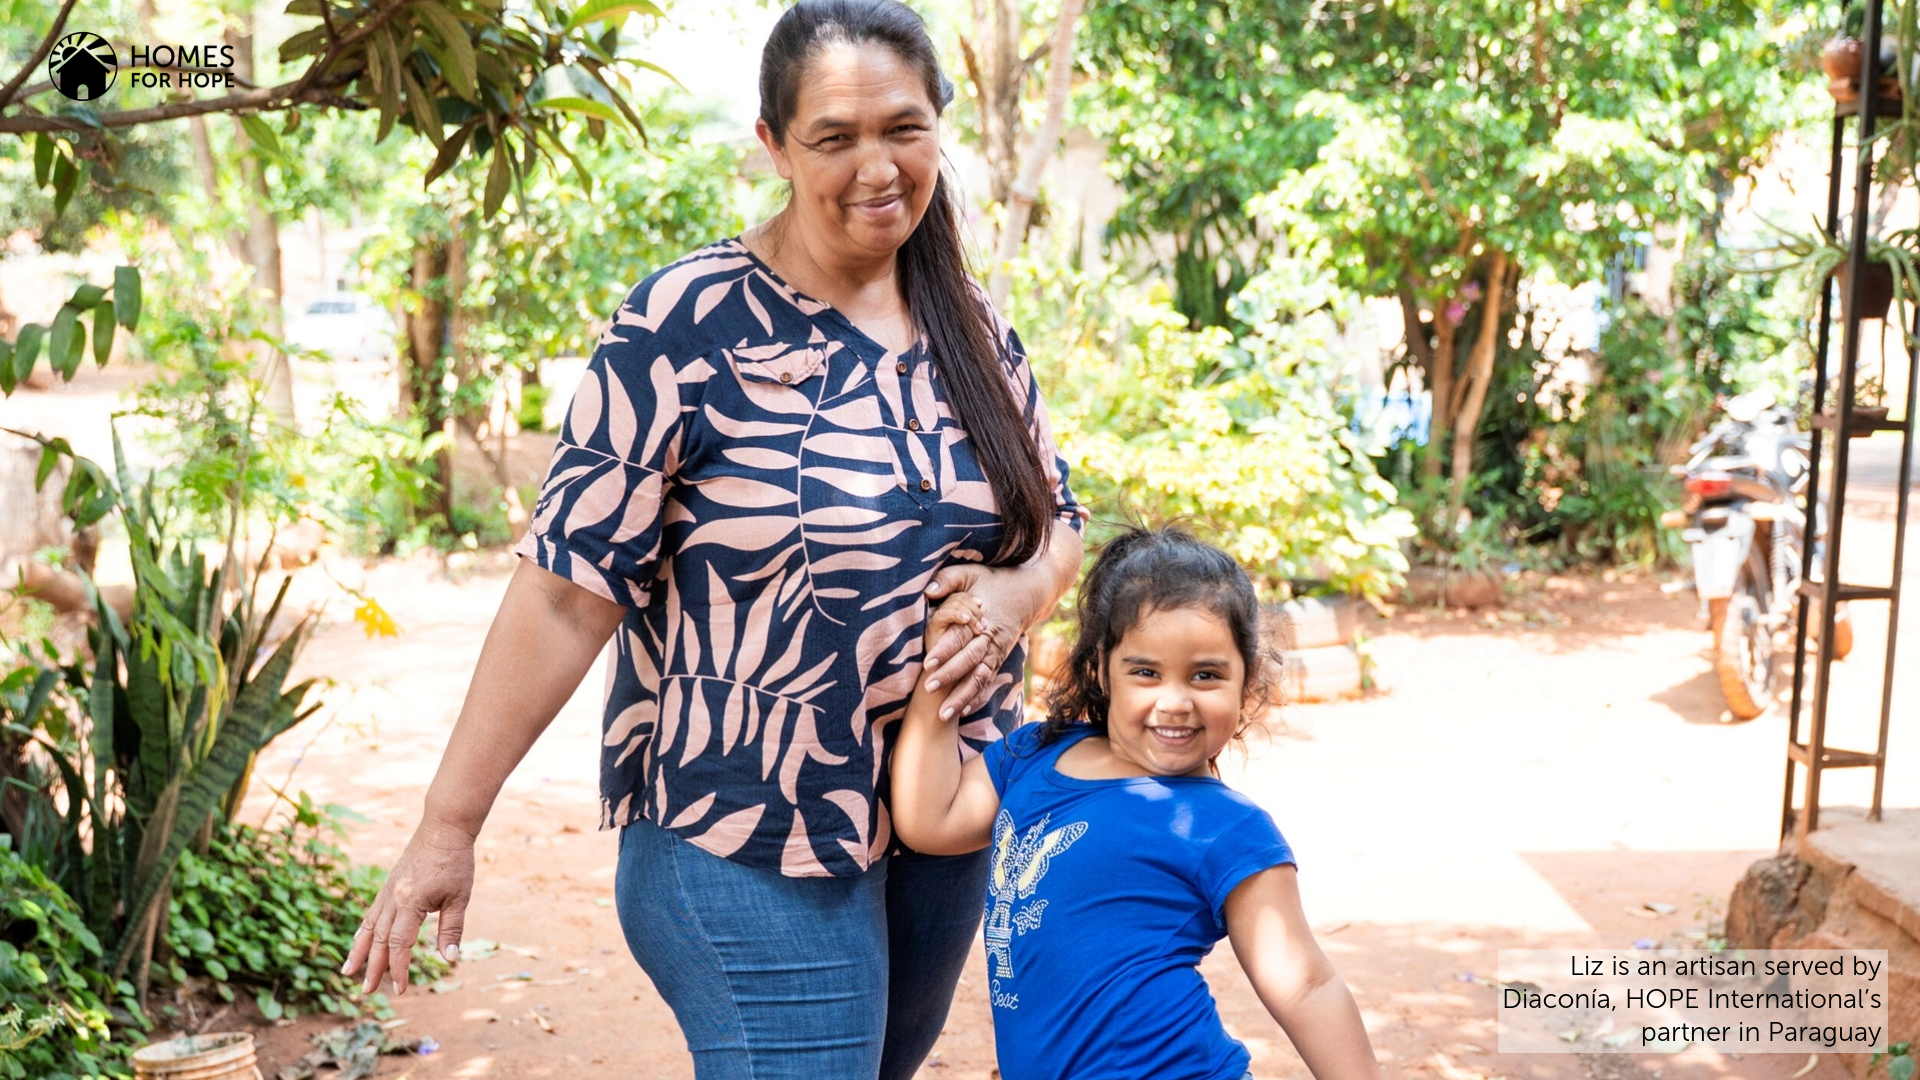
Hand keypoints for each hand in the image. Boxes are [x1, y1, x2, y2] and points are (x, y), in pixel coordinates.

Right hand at [341, 817, 474, 996]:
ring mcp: (388, 891)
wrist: (444, 828)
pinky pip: (371, 913)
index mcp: (411, 902)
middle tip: (366, 992)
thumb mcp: (460, 897)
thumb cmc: (456, 862)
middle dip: (372, 967)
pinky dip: (363, 931)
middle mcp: (393, 898)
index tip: (401, 990)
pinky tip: (359, 942)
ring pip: (368, 926)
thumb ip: (452, 929)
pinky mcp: (389, 886)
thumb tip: (450, 959)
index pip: (399, 944)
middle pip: (379, 940)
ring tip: (347, 972)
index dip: (399, 969)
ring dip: (358, 951)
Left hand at [921, 563, 1047, 719]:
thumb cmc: (993, 581)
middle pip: (969, 661)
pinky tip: (962, 711)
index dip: (945, 650)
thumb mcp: (970, 572)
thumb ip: (948, 579)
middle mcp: (990, 638)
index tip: (928, 663)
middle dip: (950, 676)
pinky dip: (975, 697)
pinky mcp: (998, 660)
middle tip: (929, 688)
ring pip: (979, 678)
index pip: (960, 636)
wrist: (1029, 591)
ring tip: (943, 714)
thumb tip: (928, 591)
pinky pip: (987, 682)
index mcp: (982, 617)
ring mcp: (997, 652)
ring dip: (962, 696)